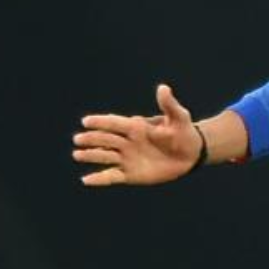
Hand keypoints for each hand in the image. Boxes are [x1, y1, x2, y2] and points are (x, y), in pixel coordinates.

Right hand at [73, 84, 203, 185]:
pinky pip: (112, 176)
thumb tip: (163, 88)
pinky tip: (85, 180)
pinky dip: (99, 179)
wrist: (191, 153)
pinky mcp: (130, 174)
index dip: (102, 122)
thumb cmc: (184, 132)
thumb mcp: (179, 117)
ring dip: (91, 155)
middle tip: (78, 139)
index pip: (115, 123)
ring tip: (77, 154)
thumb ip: (169, 105)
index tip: (86, 121)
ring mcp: (127, 158)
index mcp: (136, 127)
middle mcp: (127, 142)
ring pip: (105, 156)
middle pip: (106, 139)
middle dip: (93, 139)